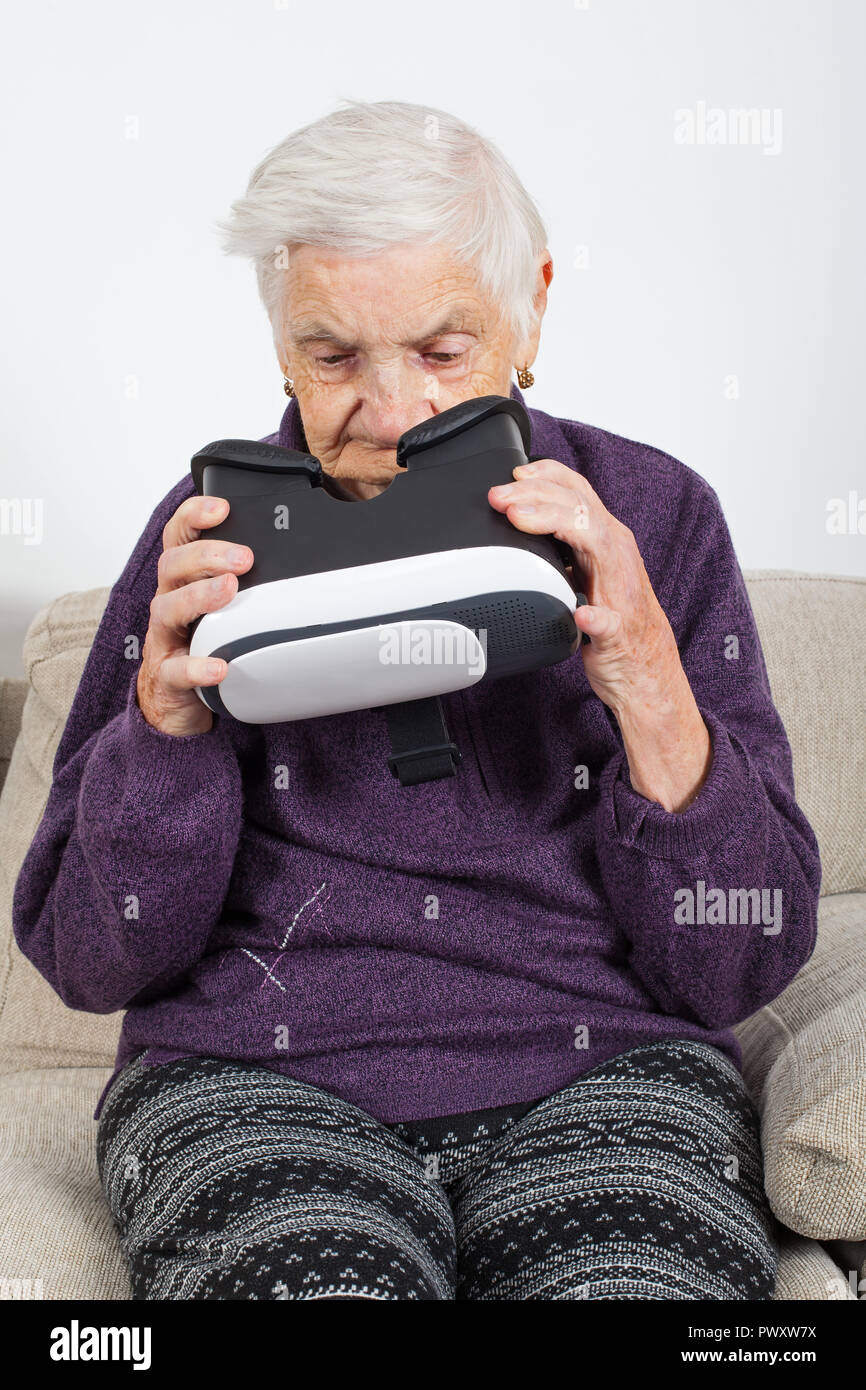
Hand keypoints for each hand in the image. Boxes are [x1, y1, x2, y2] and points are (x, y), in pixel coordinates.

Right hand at [136, 495, 252, 735]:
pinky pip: (177, 669)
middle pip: (173, 565)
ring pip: (169, 608)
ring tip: (229, 590)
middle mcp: (168, 602)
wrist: (175, 699)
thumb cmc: (202, 643)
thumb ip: (248, 583)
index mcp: (182, 581)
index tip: (222, 508)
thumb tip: (301, 560)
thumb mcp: (223, 606)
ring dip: (200, 596)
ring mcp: (165, 639)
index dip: (193, 516)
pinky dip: (197, 667)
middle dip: (207, 555)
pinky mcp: (168, 676)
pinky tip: (219, 666)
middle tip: (243, 557)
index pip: (179, 537)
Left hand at [488, 458, 710, 810]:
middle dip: (536, 496)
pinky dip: (595, 616)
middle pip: (580, 508)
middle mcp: (617, 556)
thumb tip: (517, 519)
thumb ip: (560, 546)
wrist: (644, 669)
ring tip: (521, 521)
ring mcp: (621, 591)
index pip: (578, 492)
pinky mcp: (619, 632)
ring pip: (597, 542)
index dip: (545, 477)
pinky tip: (580, 615)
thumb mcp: (582, 573)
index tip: (510, 475)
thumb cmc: (611, 619)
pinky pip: (609, 622)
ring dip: (557, 526)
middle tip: (499, 497)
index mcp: (606, 540)